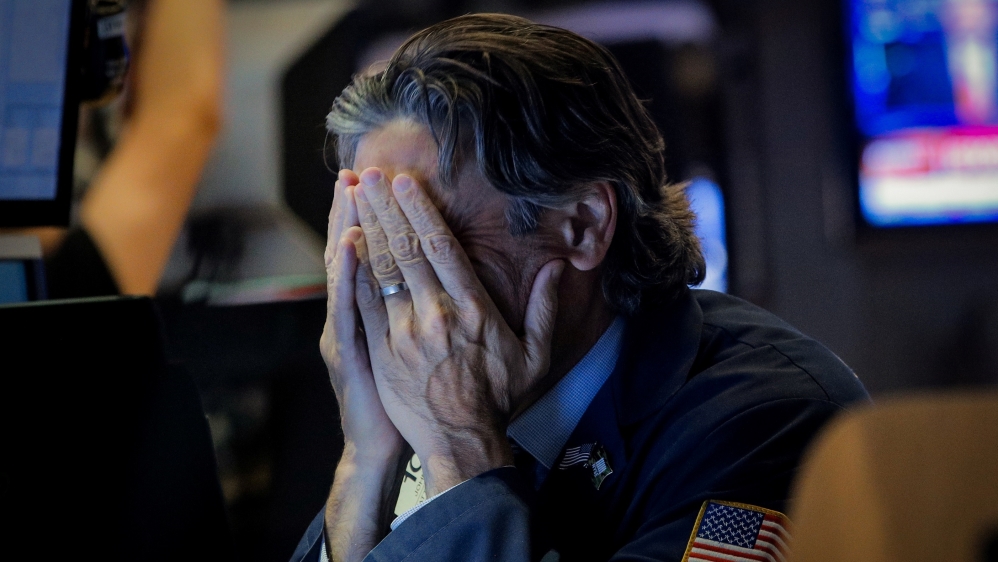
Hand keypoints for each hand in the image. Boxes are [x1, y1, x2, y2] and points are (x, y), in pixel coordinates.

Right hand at [321, 170, 404, 561]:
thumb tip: (447, 273)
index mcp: (377, 309)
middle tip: (356, 172)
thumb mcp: (406, 349)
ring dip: (346, 228)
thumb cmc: (405, 397)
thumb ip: (421, 309)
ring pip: (346, 270)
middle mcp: (358, 313)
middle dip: (357, 211)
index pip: (376, 252)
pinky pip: (348, 307)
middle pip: (356, 252)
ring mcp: (350, 329)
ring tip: (348, 192)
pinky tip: (348, 247)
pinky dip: (346, 275)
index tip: (382, 179)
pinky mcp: (350, 350)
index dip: (377, 217)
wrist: (384, 441)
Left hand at [352, 168, 564, 495]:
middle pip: (406, 249)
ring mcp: (404, 332)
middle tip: (371, 174)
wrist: (461, 441)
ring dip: (367, 228)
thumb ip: (545, 309)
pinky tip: (346, 243)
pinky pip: (364, 303)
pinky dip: (354, 271)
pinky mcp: (382, 350)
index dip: (422, 211)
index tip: (407, 182)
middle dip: (387, 207)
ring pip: (381, 270)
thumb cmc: (499, 397)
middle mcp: (436, 314)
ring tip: (355, 196)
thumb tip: (558, 268)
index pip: (442, 248)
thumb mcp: (535, 355)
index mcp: (472, 309)